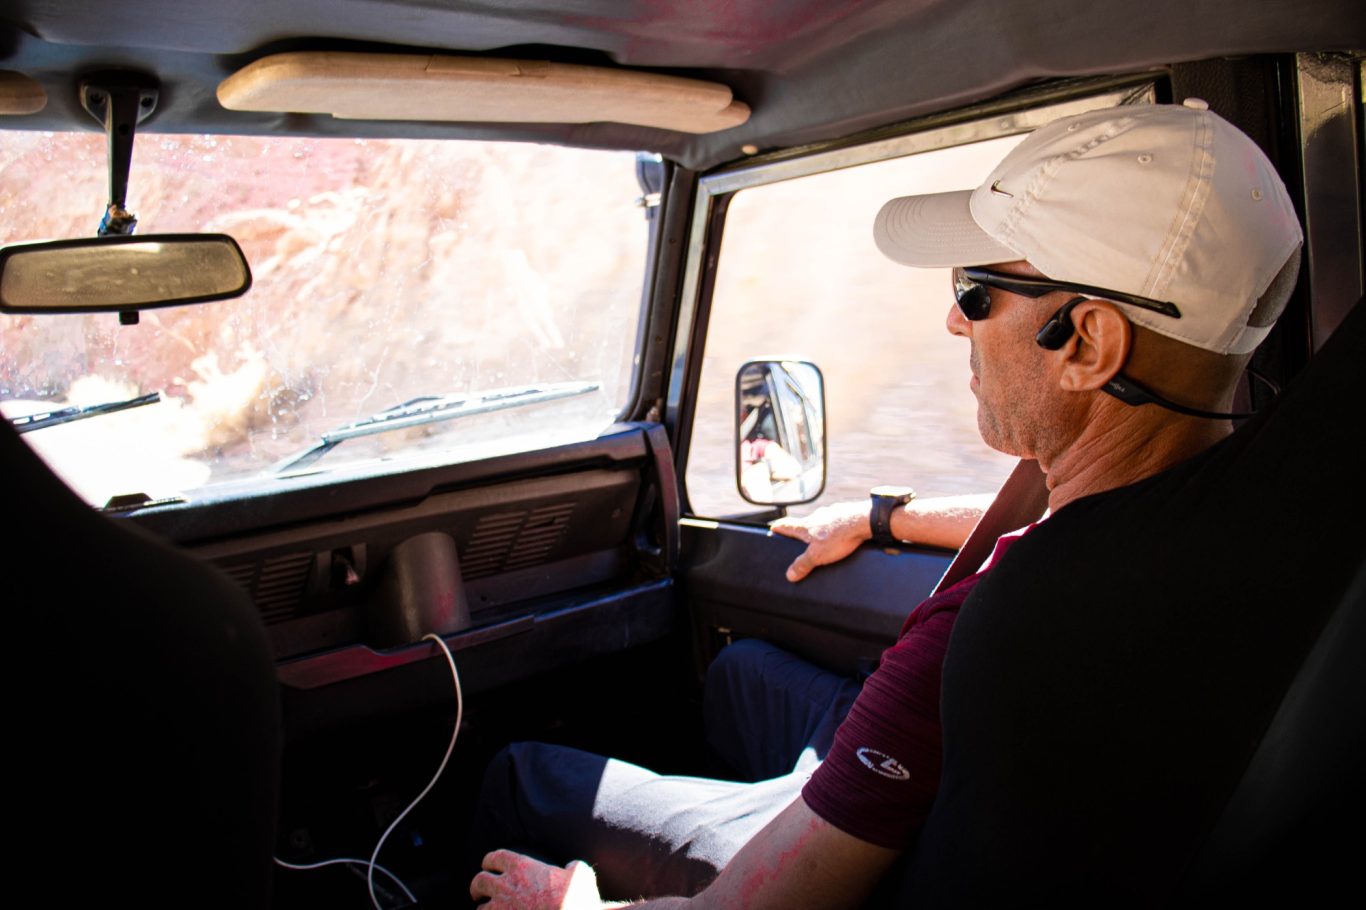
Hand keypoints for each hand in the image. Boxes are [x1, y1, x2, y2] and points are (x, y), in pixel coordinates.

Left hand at [470, 850, 604, 909]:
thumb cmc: (577, 897)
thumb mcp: (580, 873)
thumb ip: (572, 866)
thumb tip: (571, 866)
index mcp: (522, 866)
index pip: (495, 857)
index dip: (490, 861)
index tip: (489, 865)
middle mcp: (507, 885)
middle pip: (479, 880)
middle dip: (477, 886)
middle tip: (478, 891)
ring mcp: (504, 908)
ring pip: (481, 907)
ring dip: (483, 909)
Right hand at [770, 500, 871, 582]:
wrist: (864, 521)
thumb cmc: (839, 536)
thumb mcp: (817, 556)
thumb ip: (803, 565)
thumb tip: (790, 575)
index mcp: (805, 526)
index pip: (786, 525)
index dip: (778, 528)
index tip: (773, 528)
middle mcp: (816, 516)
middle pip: (803, 523)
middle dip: (801, 532)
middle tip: (800, 540)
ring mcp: (831, 513)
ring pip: (821, 522)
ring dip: (820, 530)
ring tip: (824, 541)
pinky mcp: (845, 513)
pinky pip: (836, 521)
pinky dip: (835, 528)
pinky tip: (841, 536)